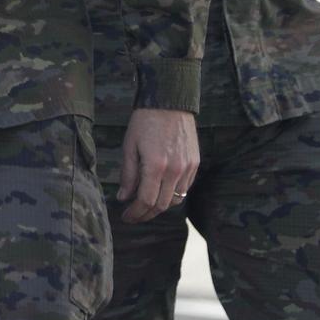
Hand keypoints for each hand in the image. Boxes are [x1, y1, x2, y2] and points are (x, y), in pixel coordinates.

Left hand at [118, 107, 197, 222]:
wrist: (169, 101)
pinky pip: (185, 187)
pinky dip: (173, 194)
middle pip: (161, 205)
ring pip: (176, 199)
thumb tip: (124, 198)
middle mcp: (175, 170)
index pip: (146, 201)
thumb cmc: (145, 122)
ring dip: (160, 206)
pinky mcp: (195, 163)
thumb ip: (128, 175)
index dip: (135, 213)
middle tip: (134, 216)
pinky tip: (162, 191)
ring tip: (146, 204)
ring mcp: (188, 167)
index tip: (126, 217)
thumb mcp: (129, 146)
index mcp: (155, 166)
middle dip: (146, 214)